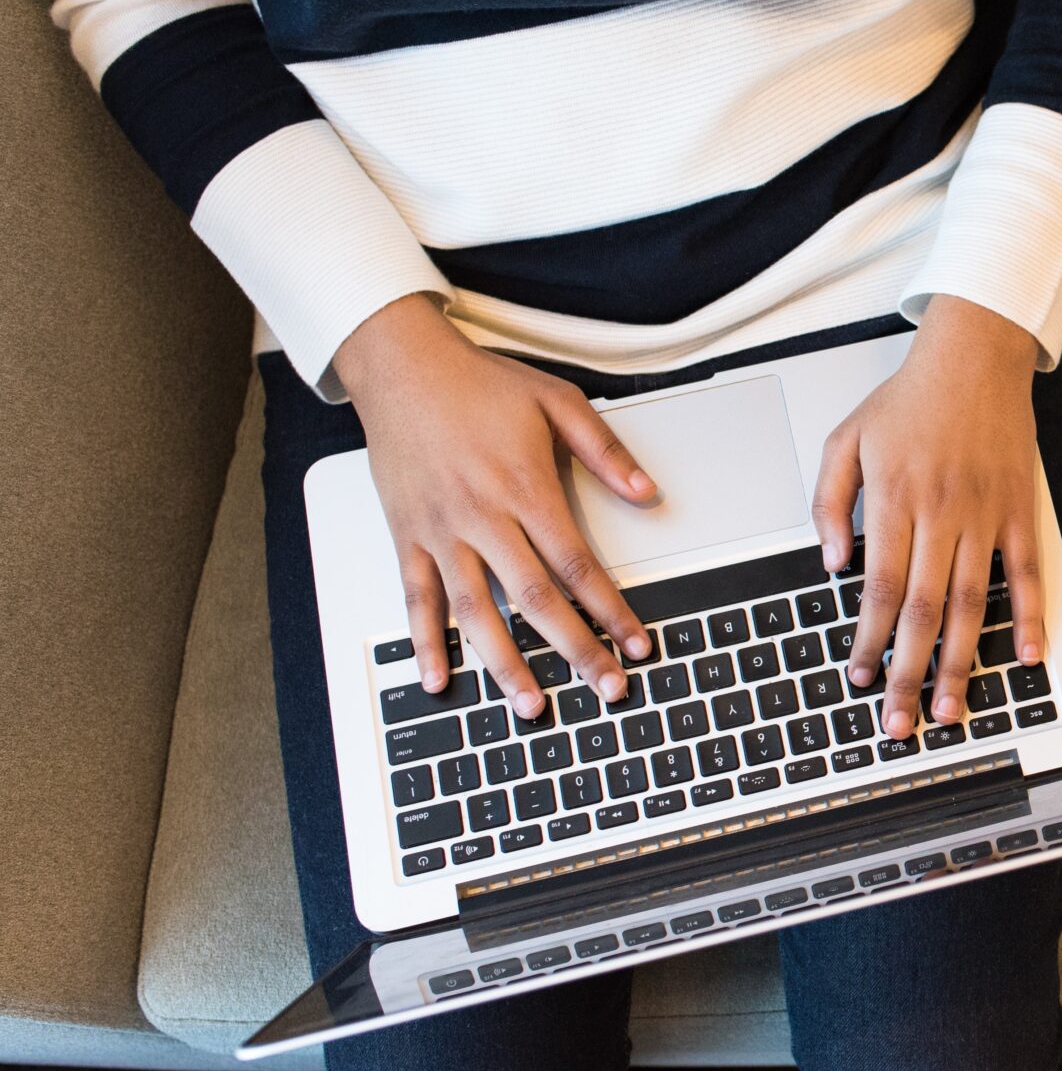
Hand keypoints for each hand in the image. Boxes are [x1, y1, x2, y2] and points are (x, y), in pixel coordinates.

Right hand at [333, 293, 655, 714]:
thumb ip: (607, 453)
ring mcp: (440, 530)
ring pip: (475, 610)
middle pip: (535, 599)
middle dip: (574, 649)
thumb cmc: (479, 383)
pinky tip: (440, 679)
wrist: (402, 365)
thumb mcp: (558, 402)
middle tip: (605, 688)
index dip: (610, 609)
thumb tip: (649, 494)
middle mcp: (482, 516)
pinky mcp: (406, 534)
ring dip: (504, 663)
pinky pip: (416, 597)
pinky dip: (426, 641)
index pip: (577, 564)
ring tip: (531, 705)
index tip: (637, 642)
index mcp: (525, 488)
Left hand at [810, 296, 1048, 739]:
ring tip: (950, 707)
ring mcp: (986, 516)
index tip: (860, 678)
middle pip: (922, 610)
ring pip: (972, 604)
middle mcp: (942, 515)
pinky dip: (1030, 617)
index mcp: (895, 501)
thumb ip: (829, 503)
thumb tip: (834, 565)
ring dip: (960, 661)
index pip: (879, 588)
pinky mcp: (1020, 512)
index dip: (869, 640)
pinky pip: (1027, 574)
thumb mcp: (846, 440)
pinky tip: (1024, 658)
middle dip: (909, 672)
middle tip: (901, 722)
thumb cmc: (908, 400)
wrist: (974, 356)